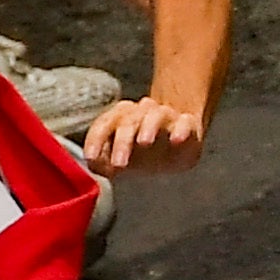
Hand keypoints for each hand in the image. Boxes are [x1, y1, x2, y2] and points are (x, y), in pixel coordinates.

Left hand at [83, 97, 204, 174]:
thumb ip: (103, 162)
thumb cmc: (142, 151)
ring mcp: (166, 117)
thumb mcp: (120, 160)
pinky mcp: (188, 124)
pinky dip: (181, 129)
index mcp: (120, 119)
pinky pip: (185, 123)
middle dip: (122, 142)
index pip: (104, 124)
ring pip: (155, 116)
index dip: (96, 139)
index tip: (91, 157)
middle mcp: (141, 113)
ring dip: (148, 128)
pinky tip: (176, 139)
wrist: (178, 140)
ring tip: (144, 142)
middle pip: (128, 121)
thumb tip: (94, 165)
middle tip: (118, 163)